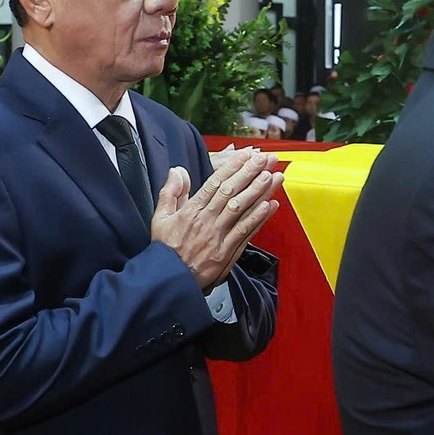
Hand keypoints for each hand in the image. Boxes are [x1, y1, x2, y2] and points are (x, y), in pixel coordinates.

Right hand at [152, 150, 282, 289]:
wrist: (169, 279)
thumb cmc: (165, 249)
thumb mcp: (160, 218)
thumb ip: (170, 192)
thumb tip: (177, 170)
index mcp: (192, 210)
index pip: (215, 183)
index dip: (232, 167)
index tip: (245, 155)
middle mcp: (207, 220)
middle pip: (232, 192)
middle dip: (250, 173)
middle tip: (265, 159)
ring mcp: (219, 236)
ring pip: (242, 209)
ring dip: (259, 191)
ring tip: (273, 176)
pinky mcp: (227, 252)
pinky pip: (245, 231)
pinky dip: (259, 218)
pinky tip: (270, 205)